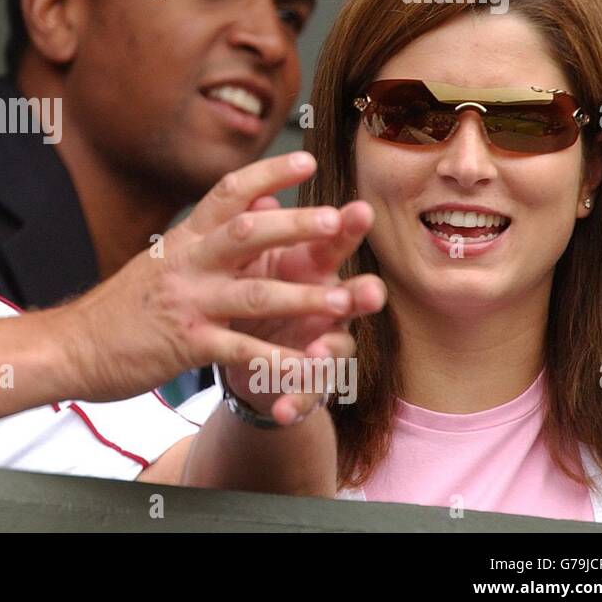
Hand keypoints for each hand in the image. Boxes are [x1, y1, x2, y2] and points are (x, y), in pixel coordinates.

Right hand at [62, 152, 385, 421]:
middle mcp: (187, 264)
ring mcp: (188, 303)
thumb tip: (253, 203)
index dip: (268, 174)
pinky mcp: (187, 345)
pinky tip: (309, 367)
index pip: (228, 194)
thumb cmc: (122, 306)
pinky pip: (240, 351)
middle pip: (248, 234)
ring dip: (302, 297)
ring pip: (254, 294)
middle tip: (337, 220)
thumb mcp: (160, 259)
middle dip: (296, 227)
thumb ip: (205, 236)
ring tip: (343, 299)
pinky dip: (277, 360)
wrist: (73, 346)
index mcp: (183, 240)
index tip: (307, 161)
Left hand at [221, 196, 382, 422]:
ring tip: (318, 353)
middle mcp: (325, 303)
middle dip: (361, 294)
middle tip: (363, 293)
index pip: (333, 242)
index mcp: (308, 266)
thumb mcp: (249, 257)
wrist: (238, 350)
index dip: (349, 227)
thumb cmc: (252, 288)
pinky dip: (294, 401)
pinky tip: (282, 409)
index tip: (359, 209)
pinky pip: (305, 393)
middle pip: (353, 296)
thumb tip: (260, 191)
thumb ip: (258, 229)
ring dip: (329, 350)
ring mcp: (320, 343)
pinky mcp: (305, 380)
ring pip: (337, 347)